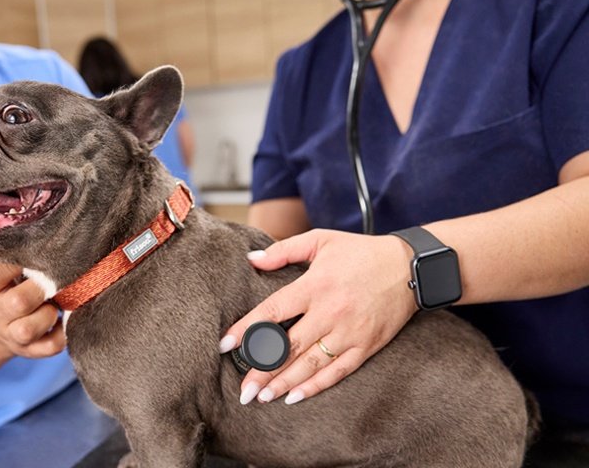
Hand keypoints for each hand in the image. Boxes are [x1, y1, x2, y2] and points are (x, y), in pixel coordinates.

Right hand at [0, 258, 64, 357]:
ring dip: (48, 314)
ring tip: (55, 305)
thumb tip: (51, 239)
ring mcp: (12, 335)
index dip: (15, 265)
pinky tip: (63, 321)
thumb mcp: (4, 271)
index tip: (33, 257)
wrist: (0, 325)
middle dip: (41, 289)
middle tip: (52, 281)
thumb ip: (19, 258)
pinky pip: (50, 346)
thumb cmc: (11, 287)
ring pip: (28, 329)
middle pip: (17, 302)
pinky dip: (62, 333)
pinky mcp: (31, 350)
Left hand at [219, 229, 418, 404]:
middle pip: (288, 347)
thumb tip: (251, 260)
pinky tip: (295, 397)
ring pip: (310, 364)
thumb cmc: (361, 252)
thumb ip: (283, 251)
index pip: (272, 312)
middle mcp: (330, 312)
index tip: (225, 345)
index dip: (247, 330)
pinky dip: (316, 386)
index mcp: (315, 286)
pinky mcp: (366, 346)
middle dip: (262, 370)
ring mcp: (349, 332)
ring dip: (284, 383)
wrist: (411, 267)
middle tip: (243, 389)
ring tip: (262, 397)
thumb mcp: (321, 240)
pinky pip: (338, 371)